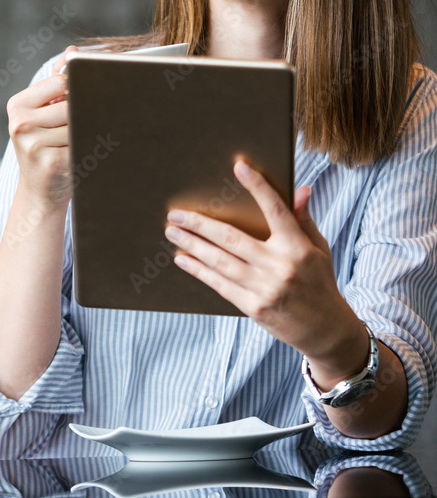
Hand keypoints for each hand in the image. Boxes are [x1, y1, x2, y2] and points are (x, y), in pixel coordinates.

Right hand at [6, 45, 77, 210]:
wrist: (41, 192)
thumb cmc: (46, 148)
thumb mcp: (45, 113)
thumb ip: (57, 82)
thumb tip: (72, 52)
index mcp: (17, 106)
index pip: (61, 82)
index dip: (78, 89)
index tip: (86, 98)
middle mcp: (20, 124)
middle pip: (72, 104)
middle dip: (85, 112)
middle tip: (91, 122)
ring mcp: (33, 145)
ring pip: (79, 123)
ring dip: (89, 130)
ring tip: (85, 140)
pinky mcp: (51, 163)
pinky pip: (83, 144)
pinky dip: (91, 147)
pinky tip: (85, 154)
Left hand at [164, 160, 366, 374]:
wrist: (326, 331)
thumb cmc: (319, 282)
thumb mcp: (319, 249)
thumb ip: (303, 219)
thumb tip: (300, 188)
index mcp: (298, 247)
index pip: (276, 210)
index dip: (258, 187)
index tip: (239, 166)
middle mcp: (280, 266)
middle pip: (232, 238)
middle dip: (201, 224)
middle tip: (176, 213)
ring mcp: (265, 288)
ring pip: (220, 261)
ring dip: (193, 244)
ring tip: (172, 231)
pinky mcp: (254, 307)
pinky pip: (220, 284)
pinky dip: (199, 270)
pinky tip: (183, 258)